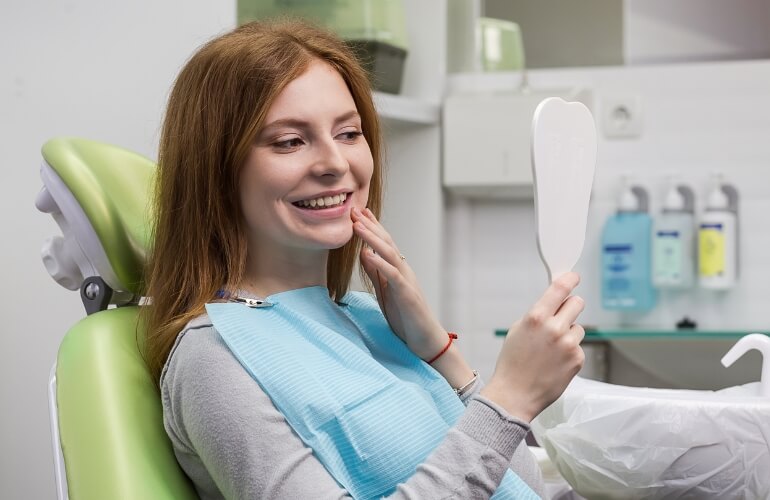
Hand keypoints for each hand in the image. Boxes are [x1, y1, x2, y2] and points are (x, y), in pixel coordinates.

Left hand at [351, 207, 447, 359]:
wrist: (425, 340)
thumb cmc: (406, 318)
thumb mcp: (385, 292)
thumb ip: (376, 273)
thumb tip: (364, 255)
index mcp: (398, 270)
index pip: (384, 243)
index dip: (372, 227)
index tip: (358, 212)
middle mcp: (404, 270)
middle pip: (386, 242)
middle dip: (370, 226)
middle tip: (354, 210)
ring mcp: (407, 281)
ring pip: (390, 253)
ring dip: (372, 238)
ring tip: (357, 226)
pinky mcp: (407, 294)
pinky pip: (393, 275)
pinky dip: (380, 263)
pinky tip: (367, 254)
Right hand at [481, 272, 584, 421]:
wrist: (515, 395)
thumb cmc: (512, 364)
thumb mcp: (517, 331)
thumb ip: (537, 315)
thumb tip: (553, 304)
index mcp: (536, 317)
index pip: (559, 288)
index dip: (569, 279)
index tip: (574, 277)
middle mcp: (555, 328)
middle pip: (577, 303)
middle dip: (571, 306)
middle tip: (563, 315)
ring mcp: (569, 345)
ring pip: (578, 328)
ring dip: (569, 334)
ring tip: (552, 350)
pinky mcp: (577, 360)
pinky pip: (578, 347)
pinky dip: (569, 352)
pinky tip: (555, 363)